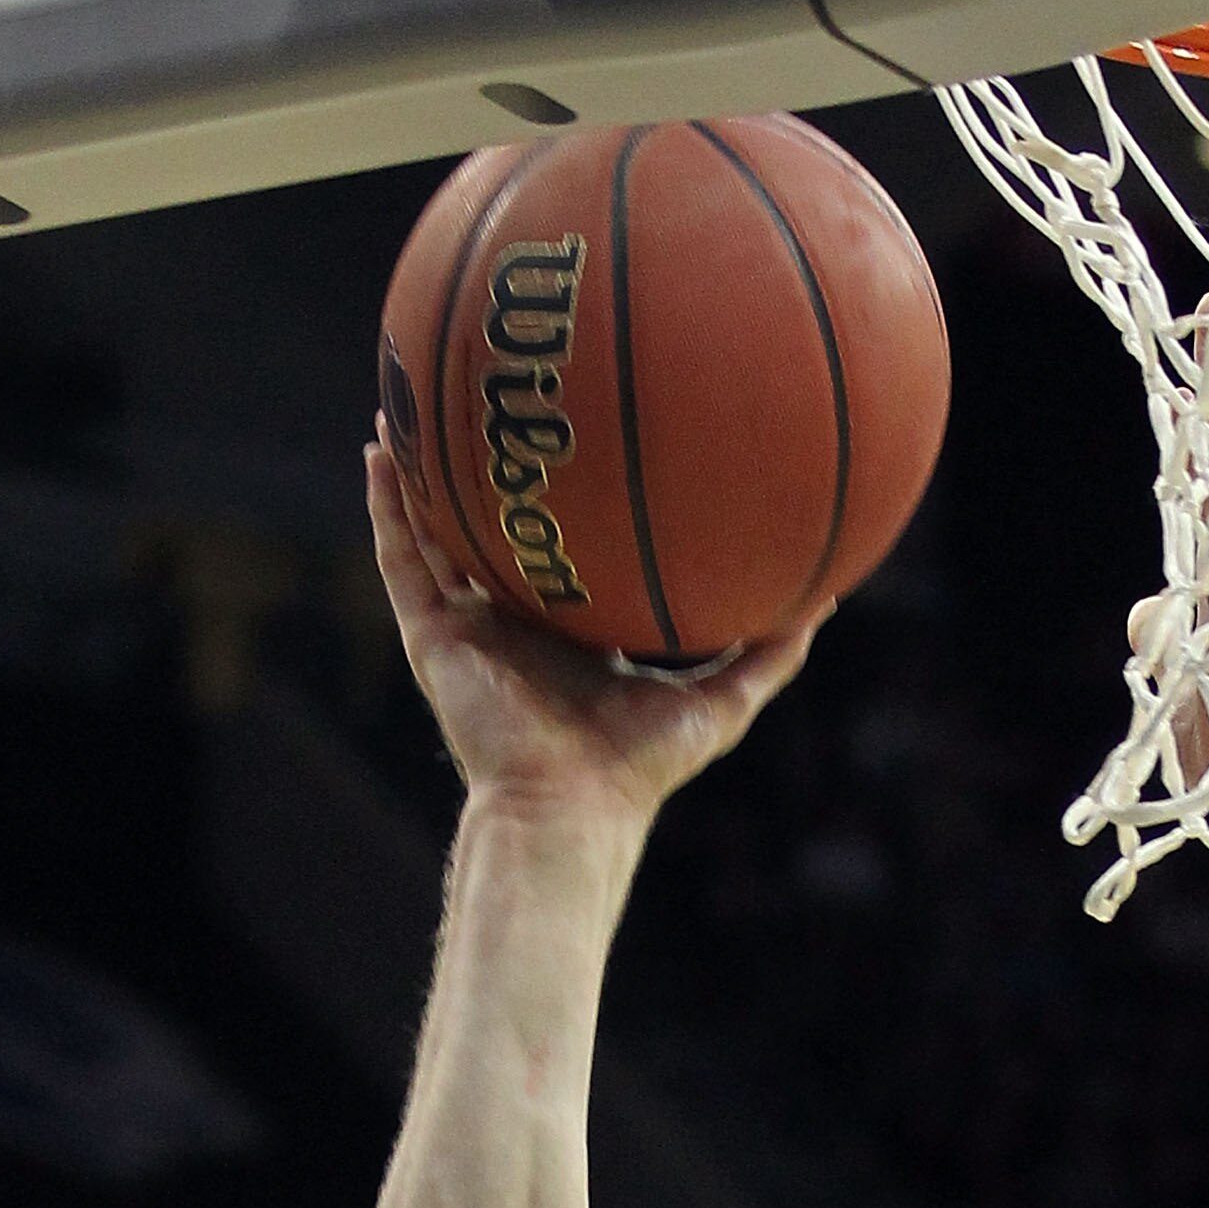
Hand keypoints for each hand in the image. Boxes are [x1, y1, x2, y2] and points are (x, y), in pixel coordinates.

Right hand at [367, 441, 826, 829]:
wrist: (571, 807)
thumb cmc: (641, 768)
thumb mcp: (721, 702)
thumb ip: (769, 655)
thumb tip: (827, 601)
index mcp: (570, 636)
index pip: (562, 558)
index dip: (565, 507)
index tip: (577, 442)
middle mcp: (514, 627)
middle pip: (493, 534)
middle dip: (488, 476)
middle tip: (494, 400)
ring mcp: (468, 629)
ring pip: (435, 535)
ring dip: (420, 473)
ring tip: (409, 402)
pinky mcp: (433, 639)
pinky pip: (401, 560)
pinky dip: (388, 507)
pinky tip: (381, 451)